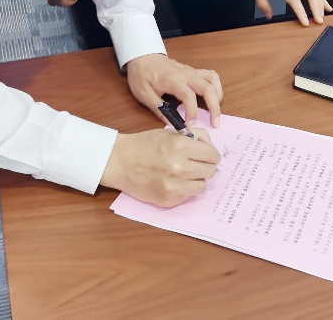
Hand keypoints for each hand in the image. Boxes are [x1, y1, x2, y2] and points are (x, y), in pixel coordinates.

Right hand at [100, 128, 221, 206]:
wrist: (120, 162)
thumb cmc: (145, 144)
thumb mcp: (170, 132)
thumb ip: (194, 135)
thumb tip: (210, 146)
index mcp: (181, 146)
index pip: (212, 155)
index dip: (211, 154)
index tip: (206, 155)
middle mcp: (179, 167)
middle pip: (210, 171)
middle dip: (205, 166)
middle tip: (195, 164)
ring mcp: (174, 186)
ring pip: (202, 186)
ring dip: (197, 180)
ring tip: (185, 174)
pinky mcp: (168, 200)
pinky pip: (189, 196)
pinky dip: (185, 189)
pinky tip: (174, 182)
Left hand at [125, 53, 223, 127]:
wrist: (143, 56)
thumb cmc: (142, 74)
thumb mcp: (143, 93)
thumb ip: (157, 108)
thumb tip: (170, 123)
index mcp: (173, 80)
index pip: (189, 96)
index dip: (192, 112)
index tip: (189, 124)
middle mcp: (186, 75)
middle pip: (207, 88)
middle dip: (214, 107)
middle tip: (215, 123)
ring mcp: (191, 71)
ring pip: (213, 80)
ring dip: (218, 96)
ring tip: (216, 111)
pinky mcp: (193, 71)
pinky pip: (210, 75)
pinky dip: (216, 86)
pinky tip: (213, 97)